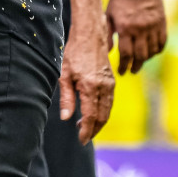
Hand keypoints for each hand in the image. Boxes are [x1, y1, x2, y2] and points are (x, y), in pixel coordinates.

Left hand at [59, 15, 114, 143]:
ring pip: (108, 111)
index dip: (87, 130)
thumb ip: (66, 97)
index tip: (81, 139)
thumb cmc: (74, 54)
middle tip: (83, 138)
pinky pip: (110, 103)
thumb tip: (66, 117)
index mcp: (90, 87)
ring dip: (99, 123)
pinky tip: (94, 115)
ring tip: (86, 128)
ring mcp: (110, 85)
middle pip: (102, 117)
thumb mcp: (64, 75)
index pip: (91, 116)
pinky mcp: (112, 82)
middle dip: (94, 130)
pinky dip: (104, 113)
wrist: (91, 37)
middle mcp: (103, 88)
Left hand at [106, 0, 166, 74]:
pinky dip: (157, 50)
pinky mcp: (162, 23)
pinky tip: (151, 53)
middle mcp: (140, 29)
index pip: (125, 54)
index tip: (122, 72)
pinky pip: (162, 42)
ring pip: (152, 51)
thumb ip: (108, 34)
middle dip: (135, 66)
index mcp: (125, 28)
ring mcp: (152, 27)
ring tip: (140, 63)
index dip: (123, 66)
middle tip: (132, 71)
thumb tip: (108, 52)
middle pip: (140, 56)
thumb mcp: (109, 14)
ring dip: (146, 59)